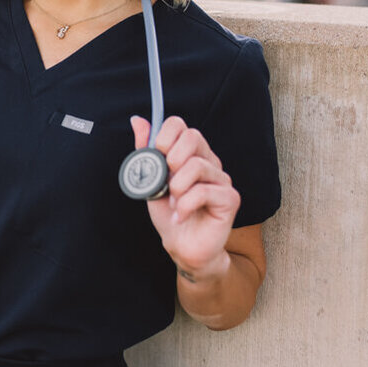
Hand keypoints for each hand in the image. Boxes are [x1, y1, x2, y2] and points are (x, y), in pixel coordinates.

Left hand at [129, 115, 239, 279]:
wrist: (181, 246)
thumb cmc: (169, 213)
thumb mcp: (151, 180)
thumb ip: (146, 151)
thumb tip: (137, 120)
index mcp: (190, 153)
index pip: (181, 125)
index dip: (165, 136)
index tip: (157, 156)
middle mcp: (209, 161)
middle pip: (193, 136)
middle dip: (172, 158)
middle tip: (167, 182)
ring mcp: (221, 178)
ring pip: (197, 166)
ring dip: (177, 188)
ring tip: (175, 203)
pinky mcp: (230, 198)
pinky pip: (204, 191)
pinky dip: (186, 205)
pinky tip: (182, 215)